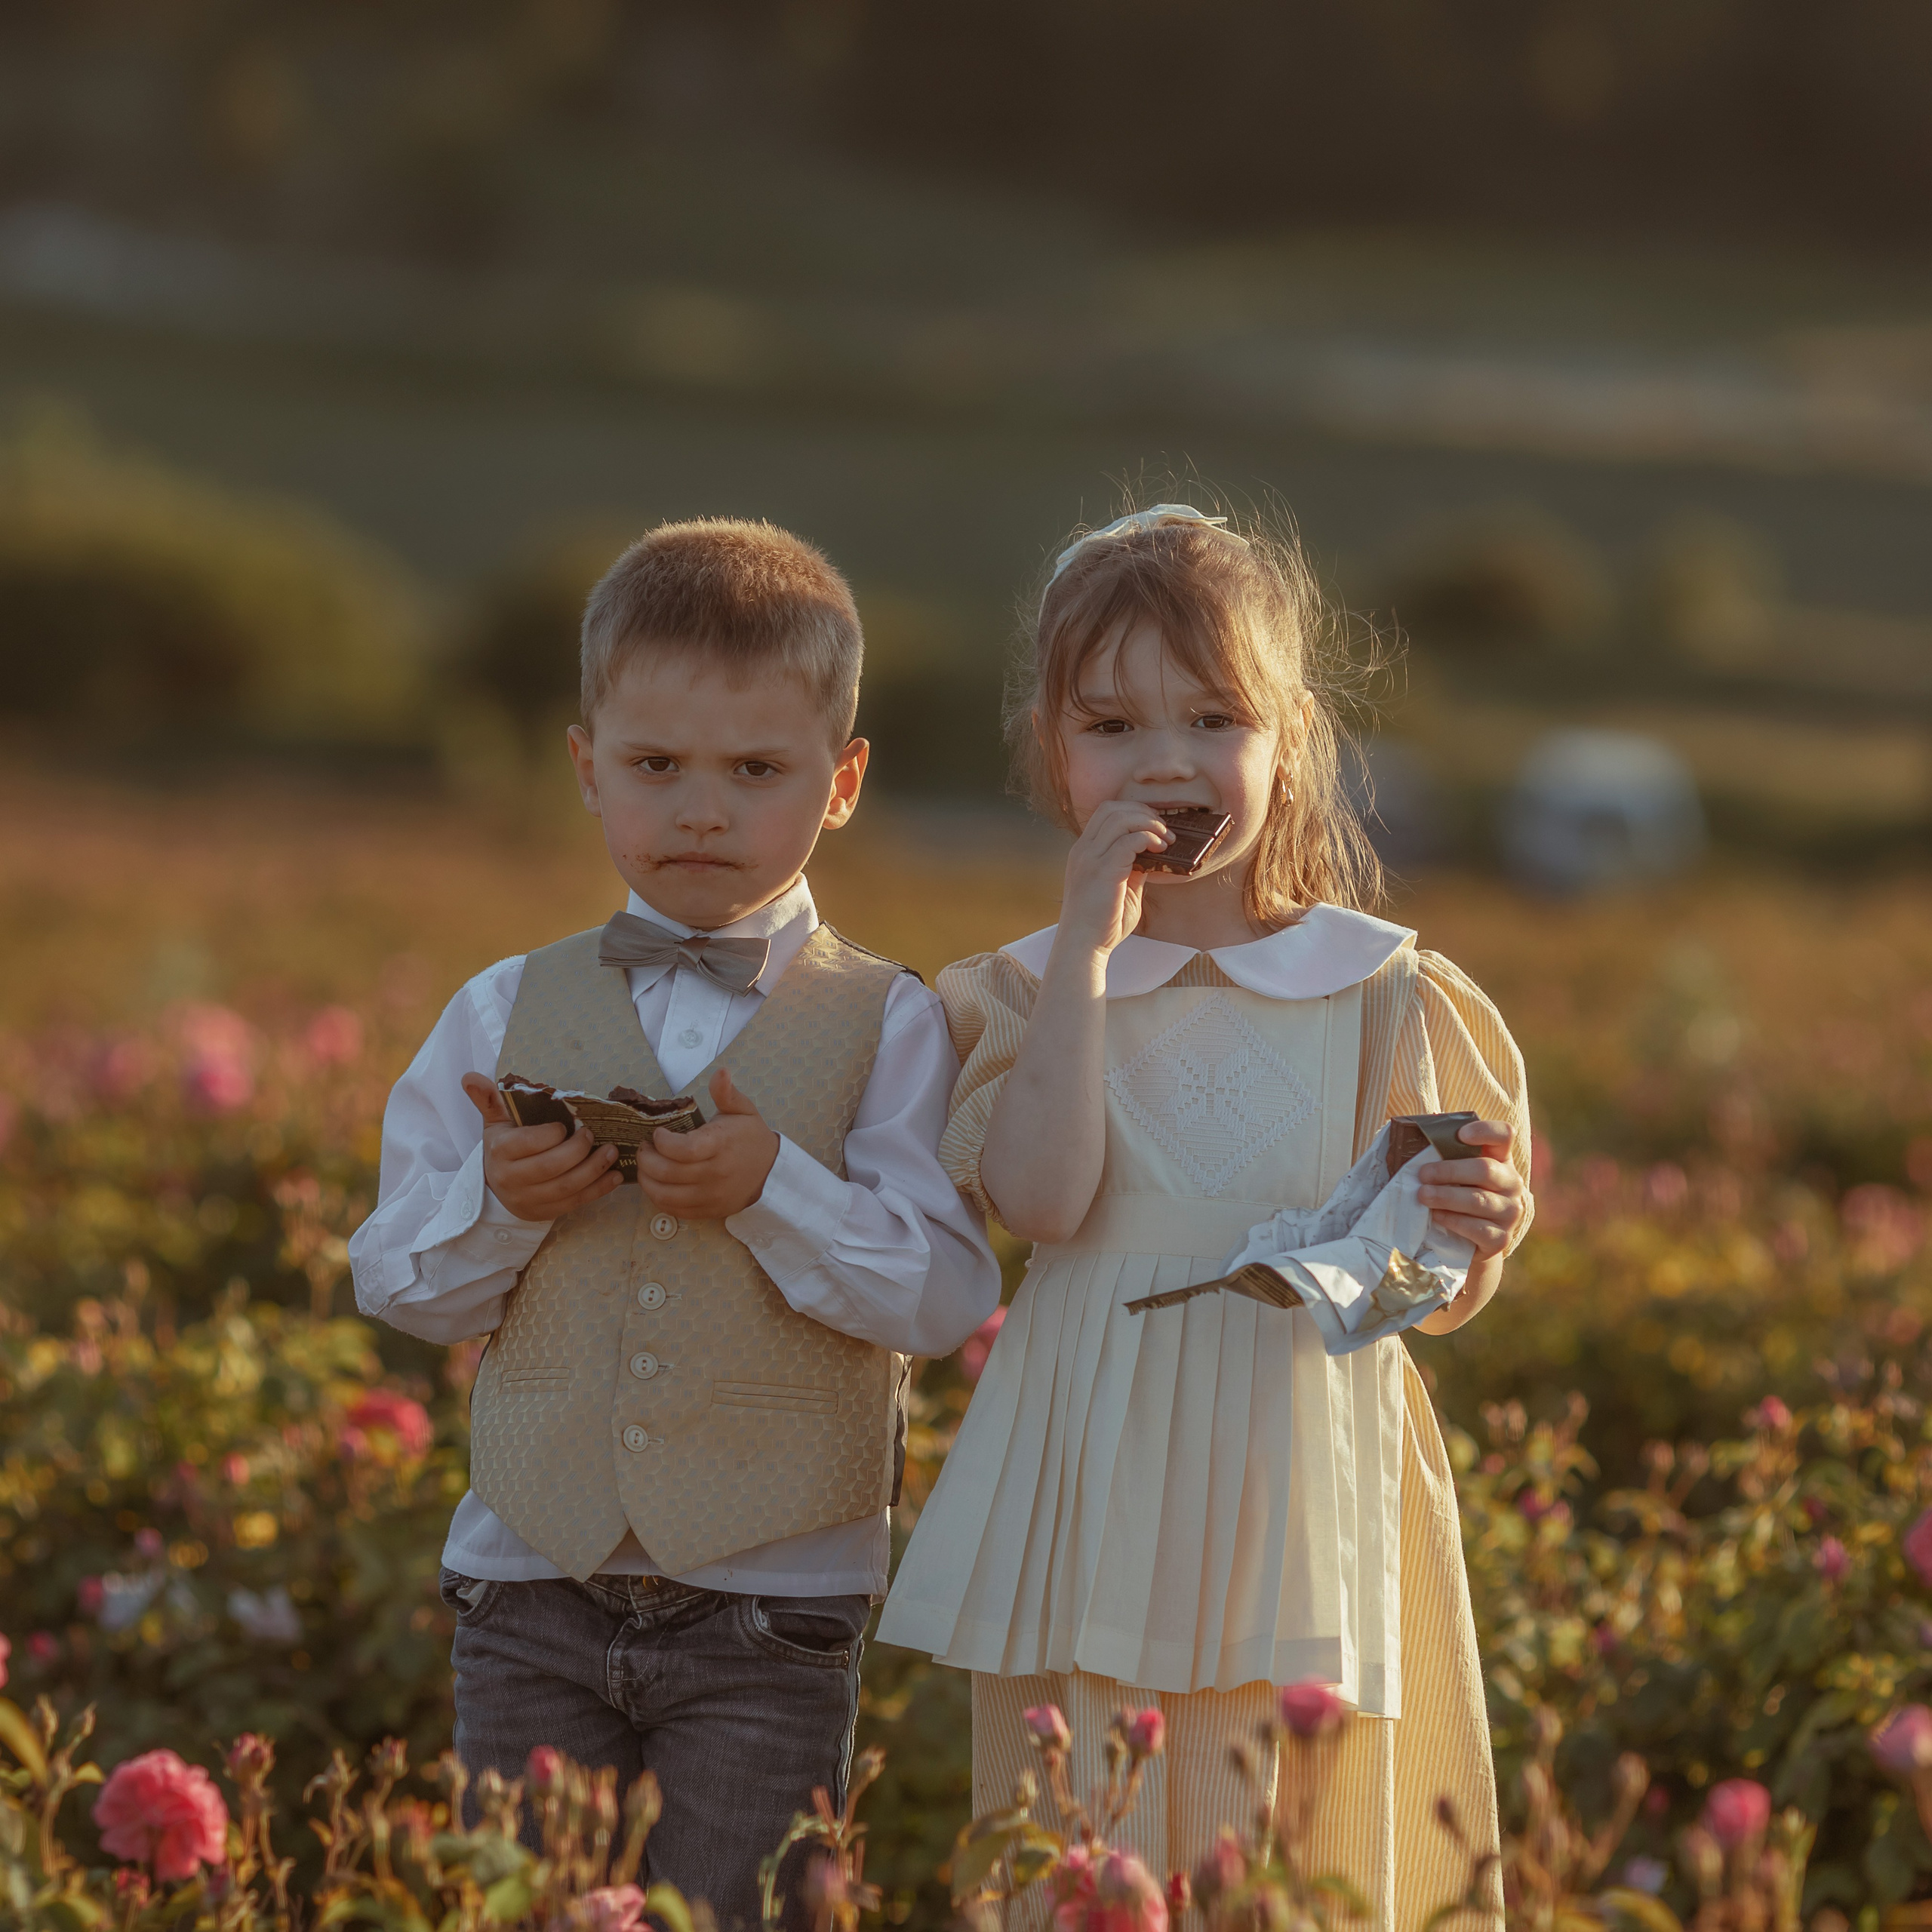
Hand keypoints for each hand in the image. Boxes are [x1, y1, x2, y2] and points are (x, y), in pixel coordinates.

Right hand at [460, 1073, 621, 1221]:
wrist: (497, 1188)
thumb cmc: (504, 1147)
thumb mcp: (495, 1122)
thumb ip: (488, 1099)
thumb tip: (470, 1076)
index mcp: (501, 1152)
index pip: (527, 1144)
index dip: (550, 1135)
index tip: (565, 1126)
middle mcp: (512, 1179)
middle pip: (550, 1167)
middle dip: (577, 1151)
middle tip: (593, 1134)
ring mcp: (529, 1199)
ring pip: (566, 1188)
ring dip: (594, 1170)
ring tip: (612, 1151)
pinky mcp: (545, 1212)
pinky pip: (575, 1203)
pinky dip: (599, 1190)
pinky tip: (615, 1176)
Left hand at [632, 1066, 779, 1219]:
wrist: (770, 1173)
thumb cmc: (751, 1138)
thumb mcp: (743, 1110)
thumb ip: (727, 1093)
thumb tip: (721, 1072)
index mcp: (721, 1145)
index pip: (684, 1150)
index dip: (662, 1143)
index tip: (658, 1134)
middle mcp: (715, 1173)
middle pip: (668, 1173)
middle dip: (646, 1159)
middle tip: (644, 1148)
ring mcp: (710, 1196)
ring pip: (665, 1195)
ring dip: (647, 1180)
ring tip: (646, 1166)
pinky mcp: (707, 1211)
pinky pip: (673, 1209)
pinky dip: (658, 1197)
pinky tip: (656, 1183)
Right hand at [1056, 800, 1169, 957]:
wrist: (1082, 946)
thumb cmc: (1101, 923)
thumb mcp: (1119, 888)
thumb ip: (1132, 868)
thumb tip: (1152, 855)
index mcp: (1084, 851)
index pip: (1105, 812)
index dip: (1133, 811)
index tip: (1154, 826)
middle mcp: (1083, 850)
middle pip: (1112, 808)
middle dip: (1143, 812)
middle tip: (1165, 829)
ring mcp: (1090, 859)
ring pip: (1121, 819)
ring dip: (1150, 824)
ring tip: (1167, 839)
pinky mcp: (1103, 871)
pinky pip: (1129, 840)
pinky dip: (1149, 838)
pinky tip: (1161, 850)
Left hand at [1417, 1119, 1525, 1261]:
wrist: (1468, 1239)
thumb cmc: (1456, 1193)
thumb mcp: (1453, 1171)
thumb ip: (1442, 1150)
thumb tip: (1414, 1126)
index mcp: (1500, 1158)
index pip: (1504, 1134)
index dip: (1485, 1131)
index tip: (1461, 1135)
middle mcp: (1511, 1183)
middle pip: (1485, 1170)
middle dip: (1449, 1171)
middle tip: (1422, 1174)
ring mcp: (1510, 1212)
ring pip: (1479, 1200)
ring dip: (1447, 1197)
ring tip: (1422, 1195)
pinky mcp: (1501, 1238)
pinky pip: (1478, 1228)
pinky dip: (1454, 1221)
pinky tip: (1437, 1216)